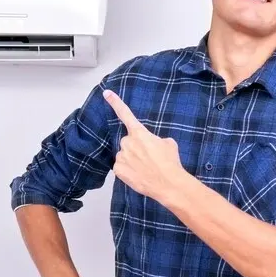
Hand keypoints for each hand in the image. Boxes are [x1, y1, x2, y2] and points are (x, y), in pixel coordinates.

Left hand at [103, 89, 186, 203]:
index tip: (105, 92)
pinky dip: (128, 171)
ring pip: (124, 155)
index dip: (115, 102)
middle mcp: (127, 143)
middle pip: (128, 142)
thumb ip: (155, 139)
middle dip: (135, 147)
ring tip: (146, 168)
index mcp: (139, 133)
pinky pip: (121, 167)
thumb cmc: (170, 162)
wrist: (168, 184)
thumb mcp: (168, 143)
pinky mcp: (118, 170)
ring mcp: (121, 156)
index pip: (125, 114)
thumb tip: (152, 145)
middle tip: (149, 157)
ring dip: (132, 160)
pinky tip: (139, 175)